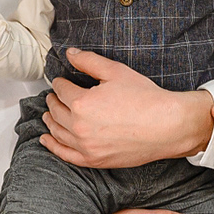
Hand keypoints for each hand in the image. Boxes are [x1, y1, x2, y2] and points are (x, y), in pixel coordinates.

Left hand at [40, 49, 213, 168]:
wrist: (167, 126)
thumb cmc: (146, 99)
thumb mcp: (116, 72)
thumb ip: (89, 61)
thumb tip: (70, 53)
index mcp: (82, 102)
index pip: (61, 90)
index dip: (60, 83)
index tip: (61, 81)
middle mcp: (79, 126)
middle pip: (56, 111)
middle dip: (53, 101)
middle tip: (53, 96)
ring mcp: (85, 146)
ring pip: (57, 132)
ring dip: (49, 121)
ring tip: (48, 115)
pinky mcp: (94, 160)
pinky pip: (65, 155)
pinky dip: (53, 146)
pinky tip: (46, 140)